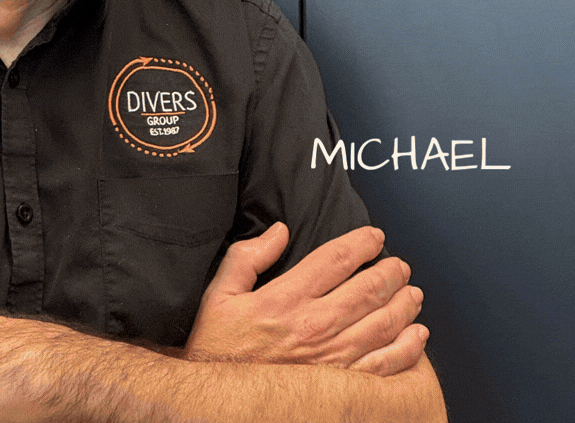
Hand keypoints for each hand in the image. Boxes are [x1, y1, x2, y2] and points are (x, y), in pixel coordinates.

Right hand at [184, 224, 428, 375]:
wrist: (220, 403)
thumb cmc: (217, 348)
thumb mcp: (220, 295)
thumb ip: (247, 257)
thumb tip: (279, 231)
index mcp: (286, 299)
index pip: (334, 260)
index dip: (360, 244)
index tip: (375, 236)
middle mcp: (314, 326)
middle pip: (366, 290)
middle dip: (389, 272)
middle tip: (400, 264)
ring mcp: (333, 359)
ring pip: (382, 325)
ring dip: (403, 305)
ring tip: (413, 292)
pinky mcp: (342, 387)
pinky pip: (385, 366)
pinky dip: (407, 349)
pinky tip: (417, 336)